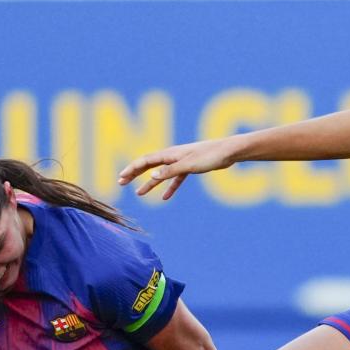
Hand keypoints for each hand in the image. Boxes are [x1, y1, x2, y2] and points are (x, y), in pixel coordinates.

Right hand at [117, 138, 241, 199]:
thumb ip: (170, 171)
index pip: (145, 161)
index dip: (131, 169)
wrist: (229, 152)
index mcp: (169, 153)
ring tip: (139, 193)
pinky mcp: (191, 167)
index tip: (121, 178)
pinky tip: (165, 197)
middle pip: (149, 165)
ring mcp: (181, 162)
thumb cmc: (210, 156)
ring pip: (160, 174)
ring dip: (149, 183)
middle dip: (134, 173)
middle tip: (121, 182)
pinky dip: (169, 187)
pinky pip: (175, 179)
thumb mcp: (188, 165)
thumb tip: (152, 176)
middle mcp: (173, 156)